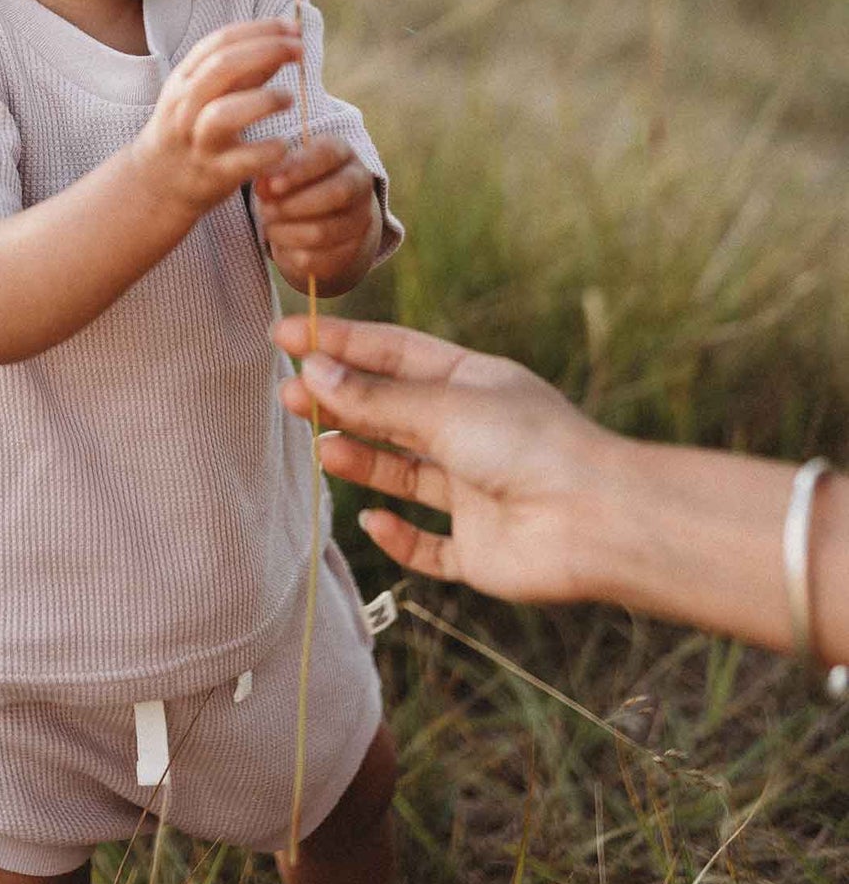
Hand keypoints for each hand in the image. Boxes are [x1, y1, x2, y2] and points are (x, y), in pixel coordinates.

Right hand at [132, 20, 301, 218]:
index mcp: (185, 79)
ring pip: (224, 113)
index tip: (293, 28)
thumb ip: (241, 71)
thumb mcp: (205, 93)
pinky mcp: (214, 174)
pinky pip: (243, 160)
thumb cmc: (191, 129)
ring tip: (289, 99)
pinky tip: (284, 145)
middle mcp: (186, 106)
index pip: (221, 42)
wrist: (157, 183)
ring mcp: (198, 141)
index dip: (260, 30)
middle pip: (222, 67)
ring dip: (264, 100)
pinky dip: (268, 150)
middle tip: (300, 50)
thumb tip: (282, 44)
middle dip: (266, 51)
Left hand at [254, 135, 380, 293]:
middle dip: (293, 205)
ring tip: (269, 226)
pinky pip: (319, 259)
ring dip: (287, 232)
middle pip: (336, 193)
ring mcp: (361, 219)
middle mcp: (361, 184)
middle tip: (264, 211)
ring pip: (323, 231)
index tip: (270, 185)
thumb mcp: (286, 170)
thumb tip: (264, 187)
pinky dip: (292, 253)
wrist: (324, 214)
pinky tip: (282, 242)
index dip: (298, 171)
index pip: (326, 156)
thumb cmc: (298, 182)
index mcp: (343, 153)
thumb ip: (273, 174)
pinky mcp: (352, 251)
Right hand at [273, 315, 612, 603]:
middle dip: (339, 401)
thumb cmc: (530, 446)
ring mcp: (474, 491)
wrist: (595, 522)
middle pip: (391, 411)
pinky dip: (398, 537)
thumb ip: (376, 398)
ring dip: (359, 458)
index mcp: (472, 383)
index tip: (287, 335)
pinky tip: (373, 520)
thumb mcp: (444, 408)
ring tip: (320, 447)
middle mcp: (471, 433)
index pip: (393, 355)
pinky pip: (427, 544)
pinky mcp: (478, 548)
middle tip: (287, 394)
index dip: (339, 344)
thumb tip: (314, 372)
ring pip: (402, 472)